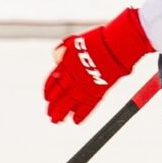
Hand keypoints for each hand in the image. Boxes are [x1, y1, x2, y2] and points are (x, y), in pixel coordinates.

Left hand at [44, 7, 151, 123]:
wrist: (114, 46)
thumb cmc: (97, 40)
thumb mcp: (74, 41)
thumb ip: (63, 50)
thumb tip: (55, 57)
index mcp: (64, 65)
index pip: (52, 82)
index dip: (48, 91)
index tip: (47, 98)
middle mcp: (72, 78)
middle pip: (58, 97)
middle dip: (53, 107)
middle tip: (51, 116)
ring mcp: (84, 86)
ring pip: (68, 105)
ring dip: (61, 115)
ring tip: (58, 122)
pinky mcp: (97, 92)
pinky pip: (86, 107)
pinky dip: (81, 115)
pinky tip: (76, 122)